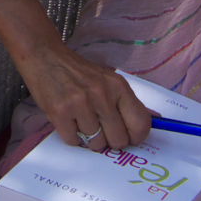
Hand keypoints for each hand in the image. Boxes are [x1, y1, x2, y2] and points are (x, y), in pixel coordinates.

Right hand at [14, 43, 152, 152]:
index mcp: (118, 86)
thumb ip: (126, 102)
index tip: (128, 137)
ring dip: (89, 139)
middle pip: (118, 140)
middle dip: (110, 141)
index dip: (135, 137)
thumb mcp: (108, 80)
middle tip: (101, 130)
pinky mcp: (59, 112)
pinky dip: (72, 136)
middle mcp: (102, 94)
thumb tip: (155, 120)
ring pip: (96, 144)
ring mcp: (80, 104)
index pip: (141, 123)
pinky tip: (69, 121)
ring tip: (81, 122)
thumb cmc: (78, 72)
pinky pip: (74, 141)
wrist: (45, 56)